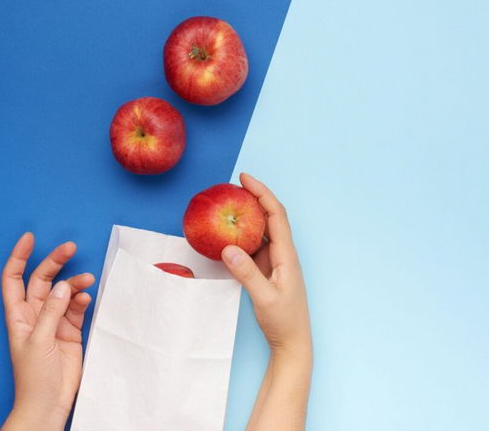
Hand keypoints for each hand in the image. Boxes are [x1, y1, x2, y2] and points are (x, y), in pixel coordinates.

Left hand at [0, 233, 94, 430]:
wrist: (49, 404)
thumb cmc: (33, 377)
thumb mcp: (39, 341)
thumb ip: (52, 311)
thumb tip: (63, 285)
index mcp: (18, 315)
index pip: (13, 278)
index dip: (19, 257)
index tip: (30, 238)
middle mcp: (35, 314)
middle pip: (43, 279)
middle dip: (55, 262)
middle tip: (70, 247)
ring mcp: (54, 321)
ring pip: (63, 291)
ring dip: (74, 283)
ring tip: (87, 280)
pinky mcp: (71, 330)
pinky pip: (76, 306)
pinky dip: (82, 299)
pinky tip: (86, 298)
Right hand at [221, 173, 310, 356]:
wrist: (292, 341)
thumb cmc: (284, 320)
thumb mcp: (264, 297)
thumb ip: (247, 273)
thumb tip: (227, 248)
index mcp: (287, 255)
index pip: (276, 215)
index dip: (262, 193)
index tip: (244, 179)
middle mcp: (283, 253)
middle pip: (270, 216)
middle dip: (254, 197)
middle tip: (232, 186)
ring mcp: (275, 261)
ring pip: (262, 230)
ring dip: (248, 214)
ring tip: (229, 204)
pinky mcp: (267, 269)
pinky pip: (254, 245)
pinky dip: (243, 234)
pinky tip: (229, 234)